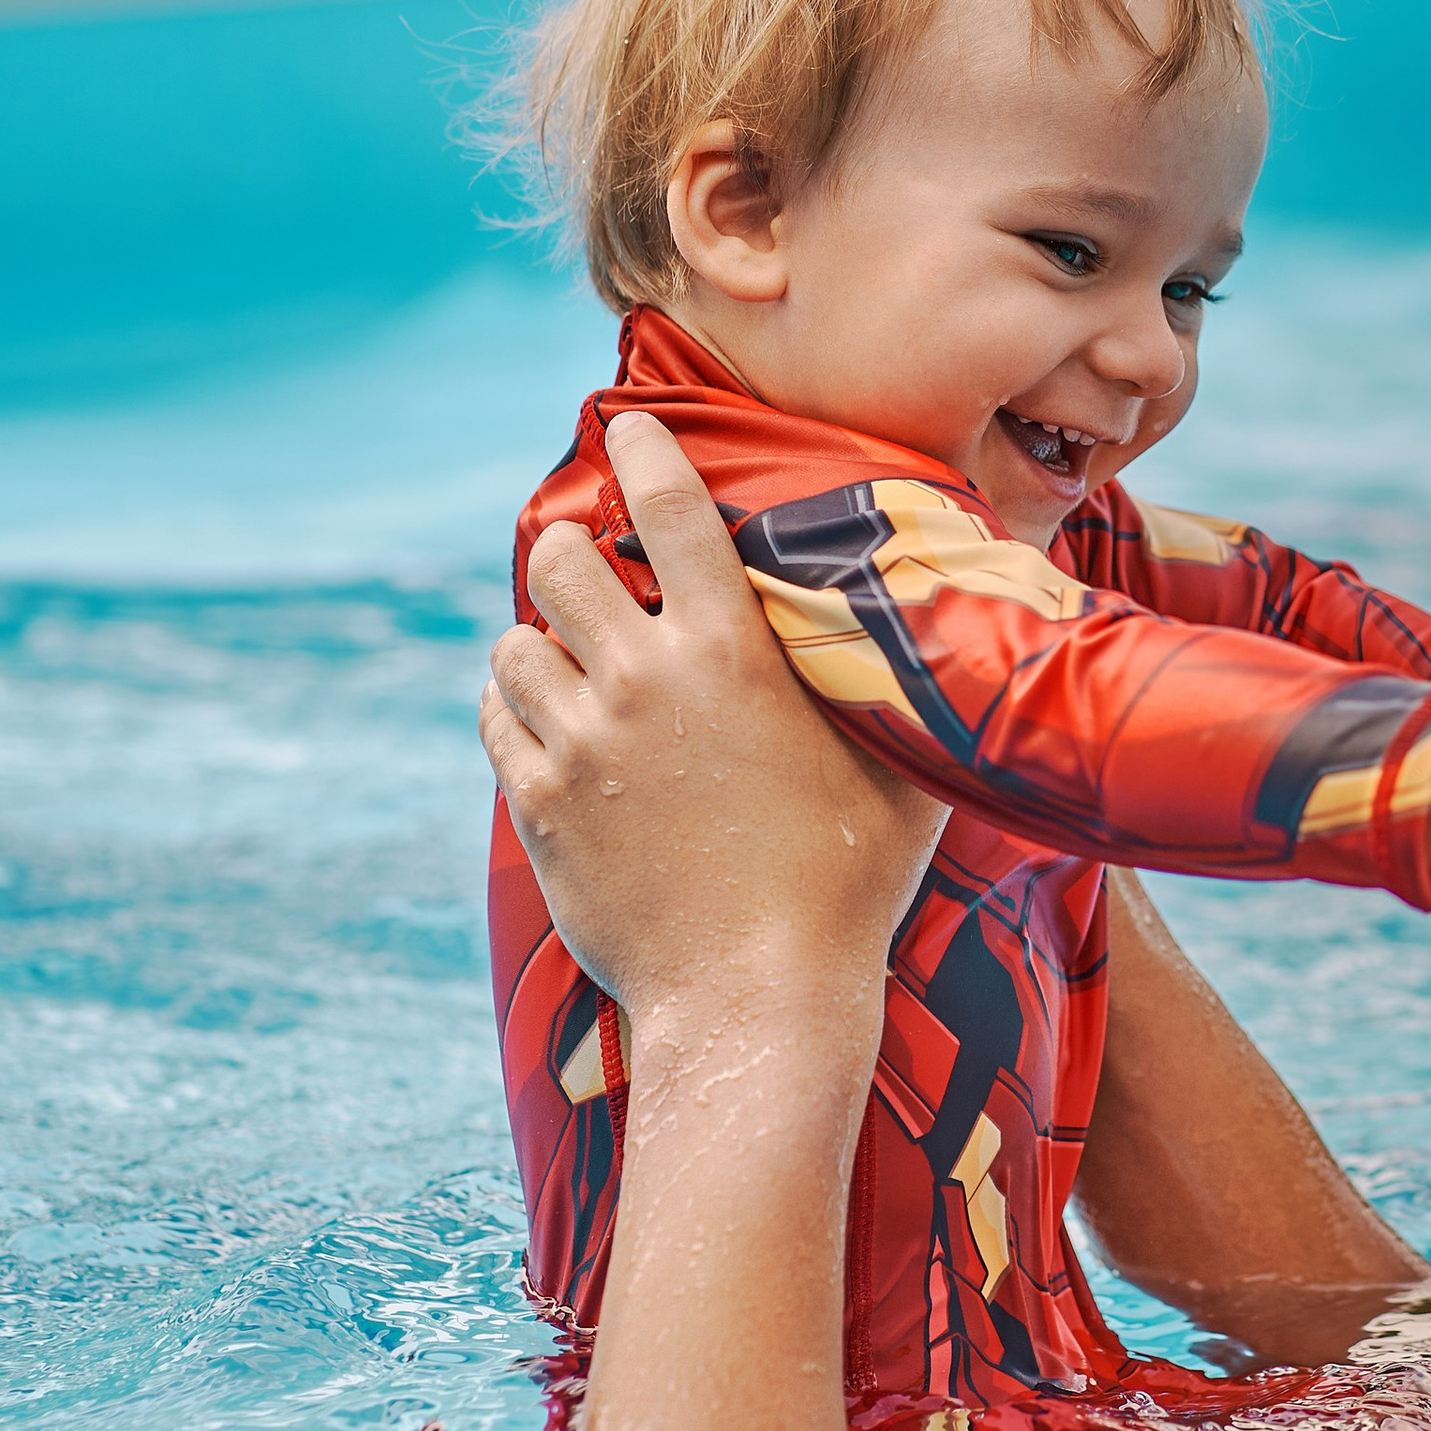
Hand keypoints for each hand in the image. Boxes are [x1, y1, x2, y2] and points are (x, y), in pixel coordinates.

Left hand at [480, 411, 941, 1030]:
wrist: (757, 1000)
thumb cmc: (849, 884)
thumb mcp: (898, 766)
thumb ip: (890, 682)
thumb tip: (936, 622)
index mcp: (730, 652)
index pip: (671, 506)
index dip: (644, 451)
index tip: (629, 430)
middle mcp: (641, 681)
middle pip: (560, 561)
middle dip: (575, 555)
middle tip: (599, 574)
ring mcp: (579, 745)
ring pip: (512, 642)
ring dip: (540, 640)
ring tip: (571, 661)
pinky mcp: (537, 806)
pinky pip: (494, 719)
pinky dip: (512, 707)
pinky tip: (547, 722)